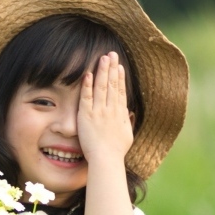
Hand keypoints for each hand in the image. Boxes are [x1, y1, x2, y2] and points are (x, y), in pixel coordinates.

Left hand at [79, 51, 134, 169]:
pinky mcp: (87, 116)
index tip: (120, 67)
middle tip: (112, 54)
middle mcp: (111, 110)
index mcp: (120, 114)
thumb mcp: (127, 135)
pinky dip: (88, 85)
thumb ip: (126, 121)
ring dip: (102, 71)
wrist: (107, 159)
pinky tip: (88, 74)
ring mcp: (99, 112)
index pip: (120, 92)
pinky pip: (86, 97)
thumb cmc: (116, 152)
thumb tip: (128, 112)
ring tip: (103, 58)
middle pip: (112, 85)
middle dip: (112, 69)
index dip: (120, 78)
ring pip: (101, 87)